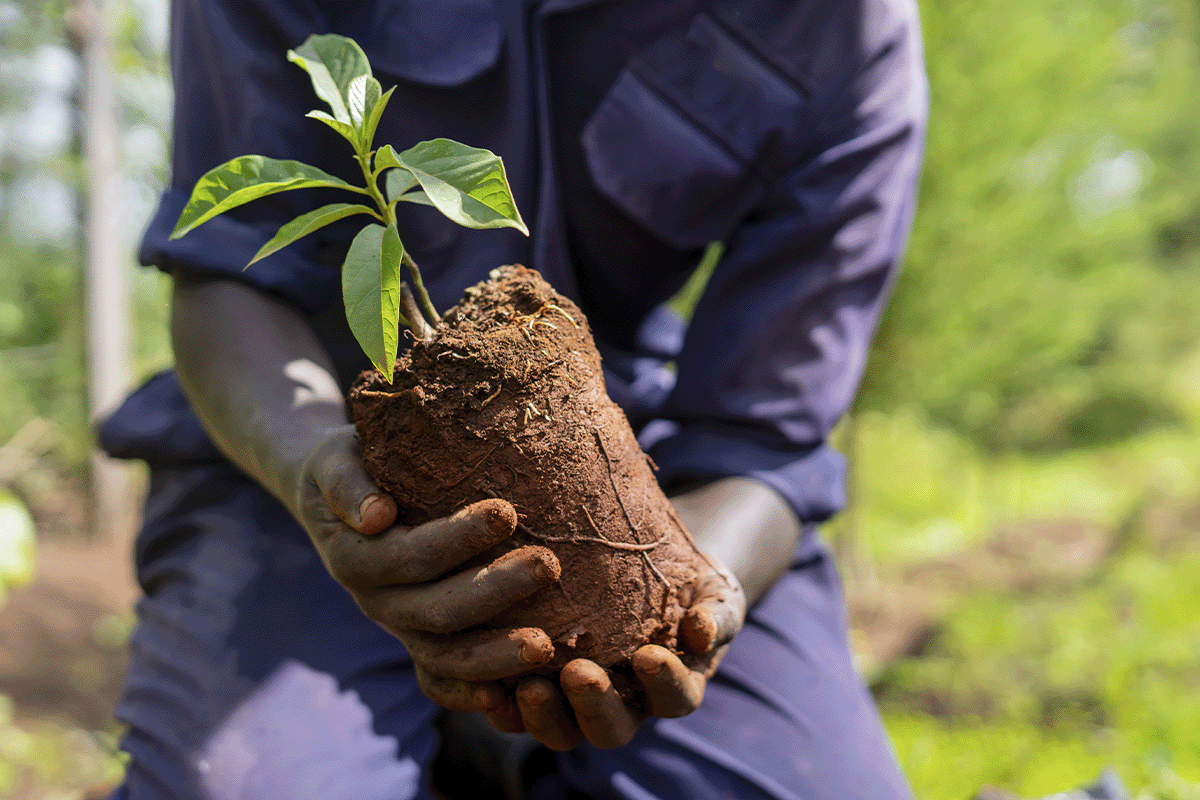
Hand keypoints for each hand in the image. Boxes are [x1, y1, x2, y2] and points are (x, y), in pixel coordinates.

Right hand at [293, 425, 562, 704]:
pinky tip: (507, 697)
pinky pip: (440, 680)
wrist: (334, 495)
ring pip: (444, 657)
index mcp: (354, 557)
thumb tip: (376, 515)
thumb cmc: (348, 463)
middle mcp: (375, 602)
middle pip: (436, 611)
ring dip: (495, 655)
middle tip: (549, 565)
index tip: (507, 511)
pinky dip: (467, 694)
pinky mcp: (419, 639)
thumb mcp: (336, 459)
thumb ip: (348, 484)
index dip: (456, 539)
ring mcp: (399, 627)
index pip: (410, 555)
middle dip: (494, 592)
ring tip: (548, 646)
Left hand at [475, 558, 745, 749]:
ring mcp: (577, 705)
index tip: (650, 654)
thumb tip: (702, 628)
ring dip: (541, 715)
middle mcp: (625, 708)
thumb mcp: (716, 592)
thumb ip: (719, 612)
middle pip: (610, 728)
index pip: (674, 699)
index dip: (664, 682)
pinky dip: (499, 704)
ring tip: (526, 685)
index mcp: (672, 689)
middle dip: (593, 705)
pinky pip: (514, 713)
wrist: (641, 568)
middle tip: (578, 673)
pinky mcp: (535, 691)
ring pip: (559, 730)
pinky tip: (484, 684)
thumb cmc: (688, 586)